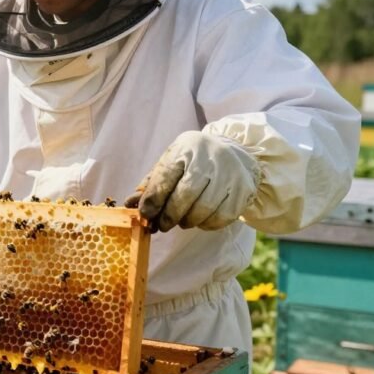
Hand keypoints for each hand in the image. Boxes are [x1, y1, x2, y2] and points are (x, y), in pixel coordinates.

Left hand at [125, 131, 258, 231]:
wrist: (236, 153)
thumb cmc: (194, 161)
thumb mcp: (171, 164)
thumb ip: (150, 185)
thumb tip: (129, 205)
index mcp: (186, 148)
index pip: (165, 177)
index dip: (153, 200)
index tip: (146, 214)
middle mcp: (209, 158)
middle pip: (185, 197)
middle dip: (169, 216)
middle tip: (162, 225)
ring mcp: (229, 174)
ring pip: (203, 210)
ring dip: (188, 221)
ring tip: (183, 219)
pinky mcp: (243, 190)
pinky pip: (221, 218)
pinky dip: (206, 224)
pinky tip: (201, 218)